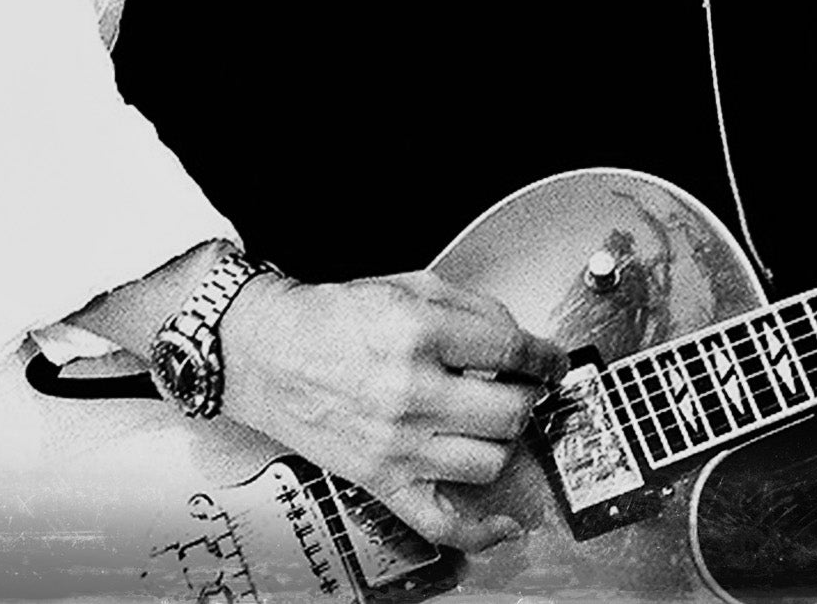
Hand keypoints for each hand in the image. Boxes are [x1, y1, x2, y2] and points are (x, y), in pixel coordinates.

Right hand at [220, 270, 564, 552]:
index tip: (551, 362)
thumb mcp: (406, 285)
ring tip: (491, 423)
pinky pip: (443, 522)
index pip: (512, 350)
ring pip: (490, 461)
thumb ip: (472, 308)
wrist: (265, 351)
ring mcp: (396, 443)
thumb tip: (521, 340)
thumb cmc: (329, 319)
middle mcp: (410, 390)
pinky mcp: (381, 479)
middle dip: (525, 396)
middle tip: (518, 387)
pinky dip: (481, 532)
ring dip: (502, 441)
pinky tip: (504, 522)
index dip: (545, 357)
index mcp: (418, 331)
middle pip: (510, 410)